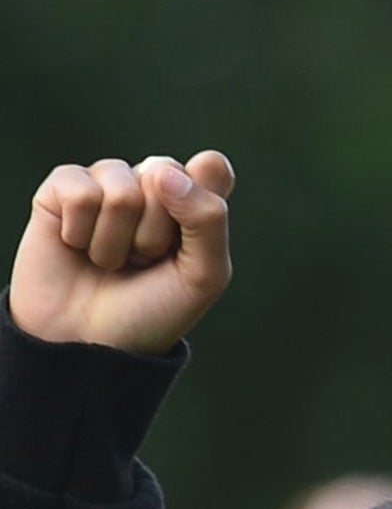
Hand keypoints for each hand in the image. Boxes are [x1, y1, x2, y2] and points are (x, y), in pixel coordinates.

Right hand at [14, 153, 233, 354]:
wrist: (91, 340)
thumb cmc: (153, 309)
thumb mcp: (202, 275)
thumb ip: (207, 219)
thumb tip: (166, 172)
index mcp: (193, 201)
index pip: (212, 168)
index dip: (202, 200)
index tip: (190, 238)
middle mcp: (152, 184)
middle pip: (165, 174)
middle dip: (156, 233)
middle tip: (144, 261)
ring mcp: (106, 183)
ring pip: (122, 189)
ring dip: (116, 241)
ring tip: (111, 261)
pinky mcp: (62, 188)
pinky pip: (80, 191)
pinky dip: (80, 232)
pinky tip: (76, 246)